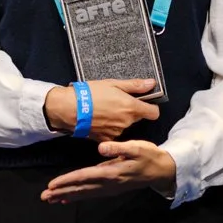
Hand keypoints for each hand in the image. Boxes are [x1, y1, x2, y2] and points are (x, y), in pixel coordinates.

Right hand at [42, 79, 160, 138]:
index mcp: (131, 107)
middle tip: (114, 102)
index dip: (150, 107)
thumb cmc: (89, 93)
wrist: (68, 108)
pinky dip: (107, 128)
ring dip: (117, 119)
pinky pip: (112, 133)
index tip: (143, 103)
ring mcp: (117, 131)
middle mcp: (127, 121)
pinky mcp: (106, 138)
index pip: (153, 113)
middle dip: (129, 111)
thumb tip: (151, 83)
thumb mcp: (112, 84)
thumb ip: (134, 85)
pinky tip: (98, 120)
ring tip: (102, 110)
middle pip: (136, 117)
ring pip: (123, 125)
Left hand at [42, 139, 177, 202]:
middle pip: (81, 188)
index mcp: (112, 173)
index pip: (84, 177)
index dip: (67, 181)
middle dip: (61, 192)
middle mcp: (109, 183)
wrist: (163, 170)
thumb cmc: (149, 155)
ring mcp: (110, 188)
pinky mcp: (112, 188)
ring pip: (84, 193)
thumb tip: (101, 148)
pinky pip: (91, 194)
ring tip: (50, 199)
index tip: (52, 185)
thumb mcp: (137, 147)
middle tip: (43, 197)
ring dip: (67, 196)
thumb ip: (118, 148)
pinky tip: (68, 199)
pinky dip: (78, 196)